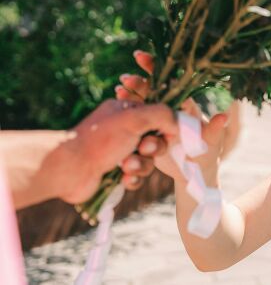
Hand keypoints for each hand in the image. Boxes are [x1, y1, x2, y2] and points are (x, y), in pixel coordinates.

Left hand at [60, 100, 178, 203]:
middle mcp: (124, 130)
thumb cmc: (101, 139)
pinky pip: (137, 176)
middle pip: (156, 140)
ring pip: (148, 160)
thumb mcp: (135, 118)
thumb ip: (163, 115)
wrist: (71, 169)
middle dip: (153, 148)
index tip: (167, 133)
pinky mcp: (116, 172)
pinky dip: (133, 178)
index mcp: (127, 111)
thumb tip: (178, 125)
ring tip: (126, 165)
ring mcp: (119, 151)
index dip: (166, 126)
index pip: (158, 116)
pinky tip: (124, 178)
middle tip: (143, 148)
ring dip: (141, 164)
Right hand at [117, 50, 228, 185]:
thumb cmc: (206, 154)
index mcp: (185, 106)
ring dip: (129, 96)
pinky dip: (125, 110)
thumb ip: (215, 130)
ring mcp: (157, 121)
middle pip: (153, 91)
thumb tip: (225, 117)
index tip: (140, 56)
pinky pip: (135, 120)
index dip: (155, 68)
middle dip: (139, 83)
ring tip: (119, 90)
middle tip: (124, 80)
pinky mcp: (148, 133)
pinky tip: (116, 103)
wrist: (194, 172)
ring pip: (141, 104)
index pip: (170, 82)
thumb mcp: (211, 142)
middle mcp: (170, 110)